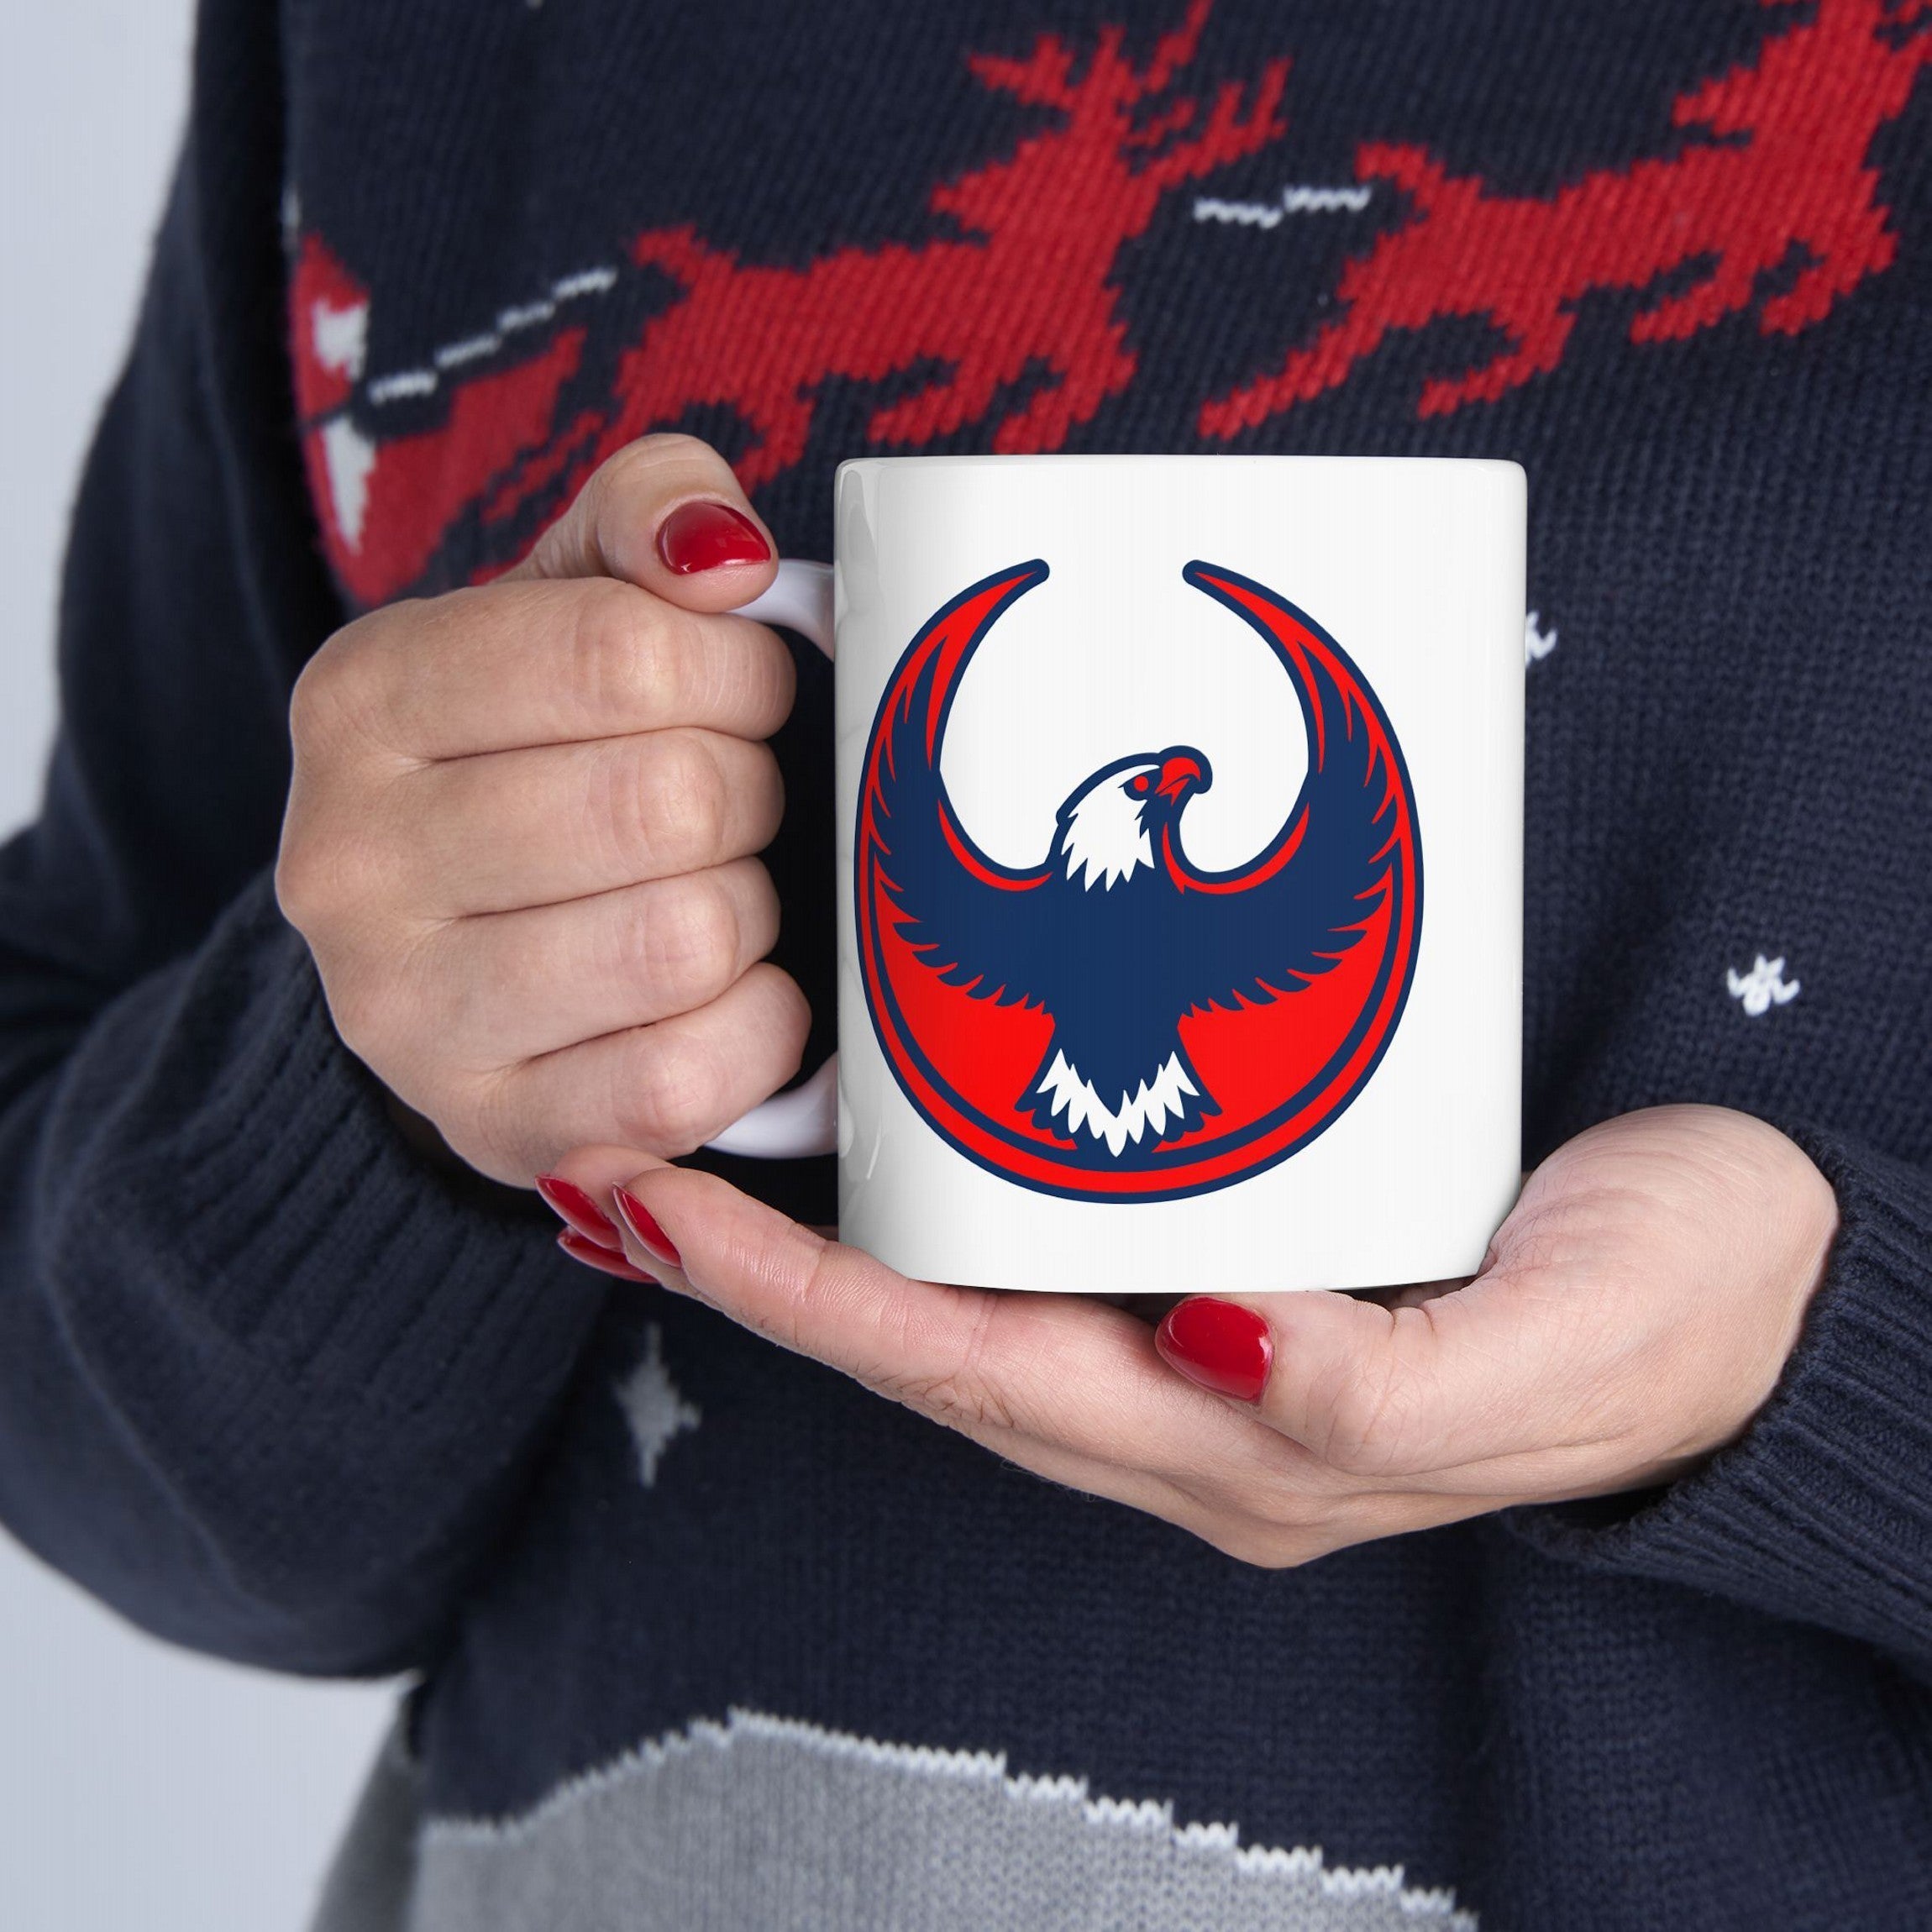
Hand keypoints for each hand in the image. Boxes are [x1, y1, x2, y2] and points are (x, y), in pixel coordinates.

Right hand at [277, 435, 807, 1185]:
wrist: (462, 946)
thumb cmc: (547, 752)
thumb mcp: (573, 595)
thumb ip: (650, 512)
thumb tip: (725, 555)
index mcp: (363, 697)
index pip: (623, 653)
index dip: (738, 672)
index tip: (744, 692)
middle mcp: (347, 861)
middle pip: (668, 802)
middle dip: (749, 793)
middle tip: (732, 802)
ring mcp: (403, 1016)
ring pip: (684, 940)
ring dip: (750, 910)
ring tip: (716, 891)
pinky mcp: (492, 1129)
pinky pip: (686, 1080)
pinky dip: (757, 1029)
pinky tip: (730, 993)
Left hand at [545, 1106, 1838, 1563]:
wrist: (1772, 1276)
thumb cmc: (1675, 1315)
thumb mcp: (1555, 1352)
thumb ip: (1385, 1388)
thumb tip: (1217, 1344)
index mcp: (1248, 1448)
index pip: (973, 1378)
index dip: (807, 1306)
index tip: (660, 1210)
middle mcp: (1198, 1407)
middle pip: (934, 1346)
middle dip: (766, 1276)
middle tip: (623, 1158)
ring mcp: (1213, 1341)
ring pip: (977, 1299)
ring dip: (832, 1241)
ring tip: (706, 1142)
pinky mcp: (1251, 1260)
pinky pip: (1054, 1245)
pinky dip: (947, 1202)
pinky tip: (895, 1132)